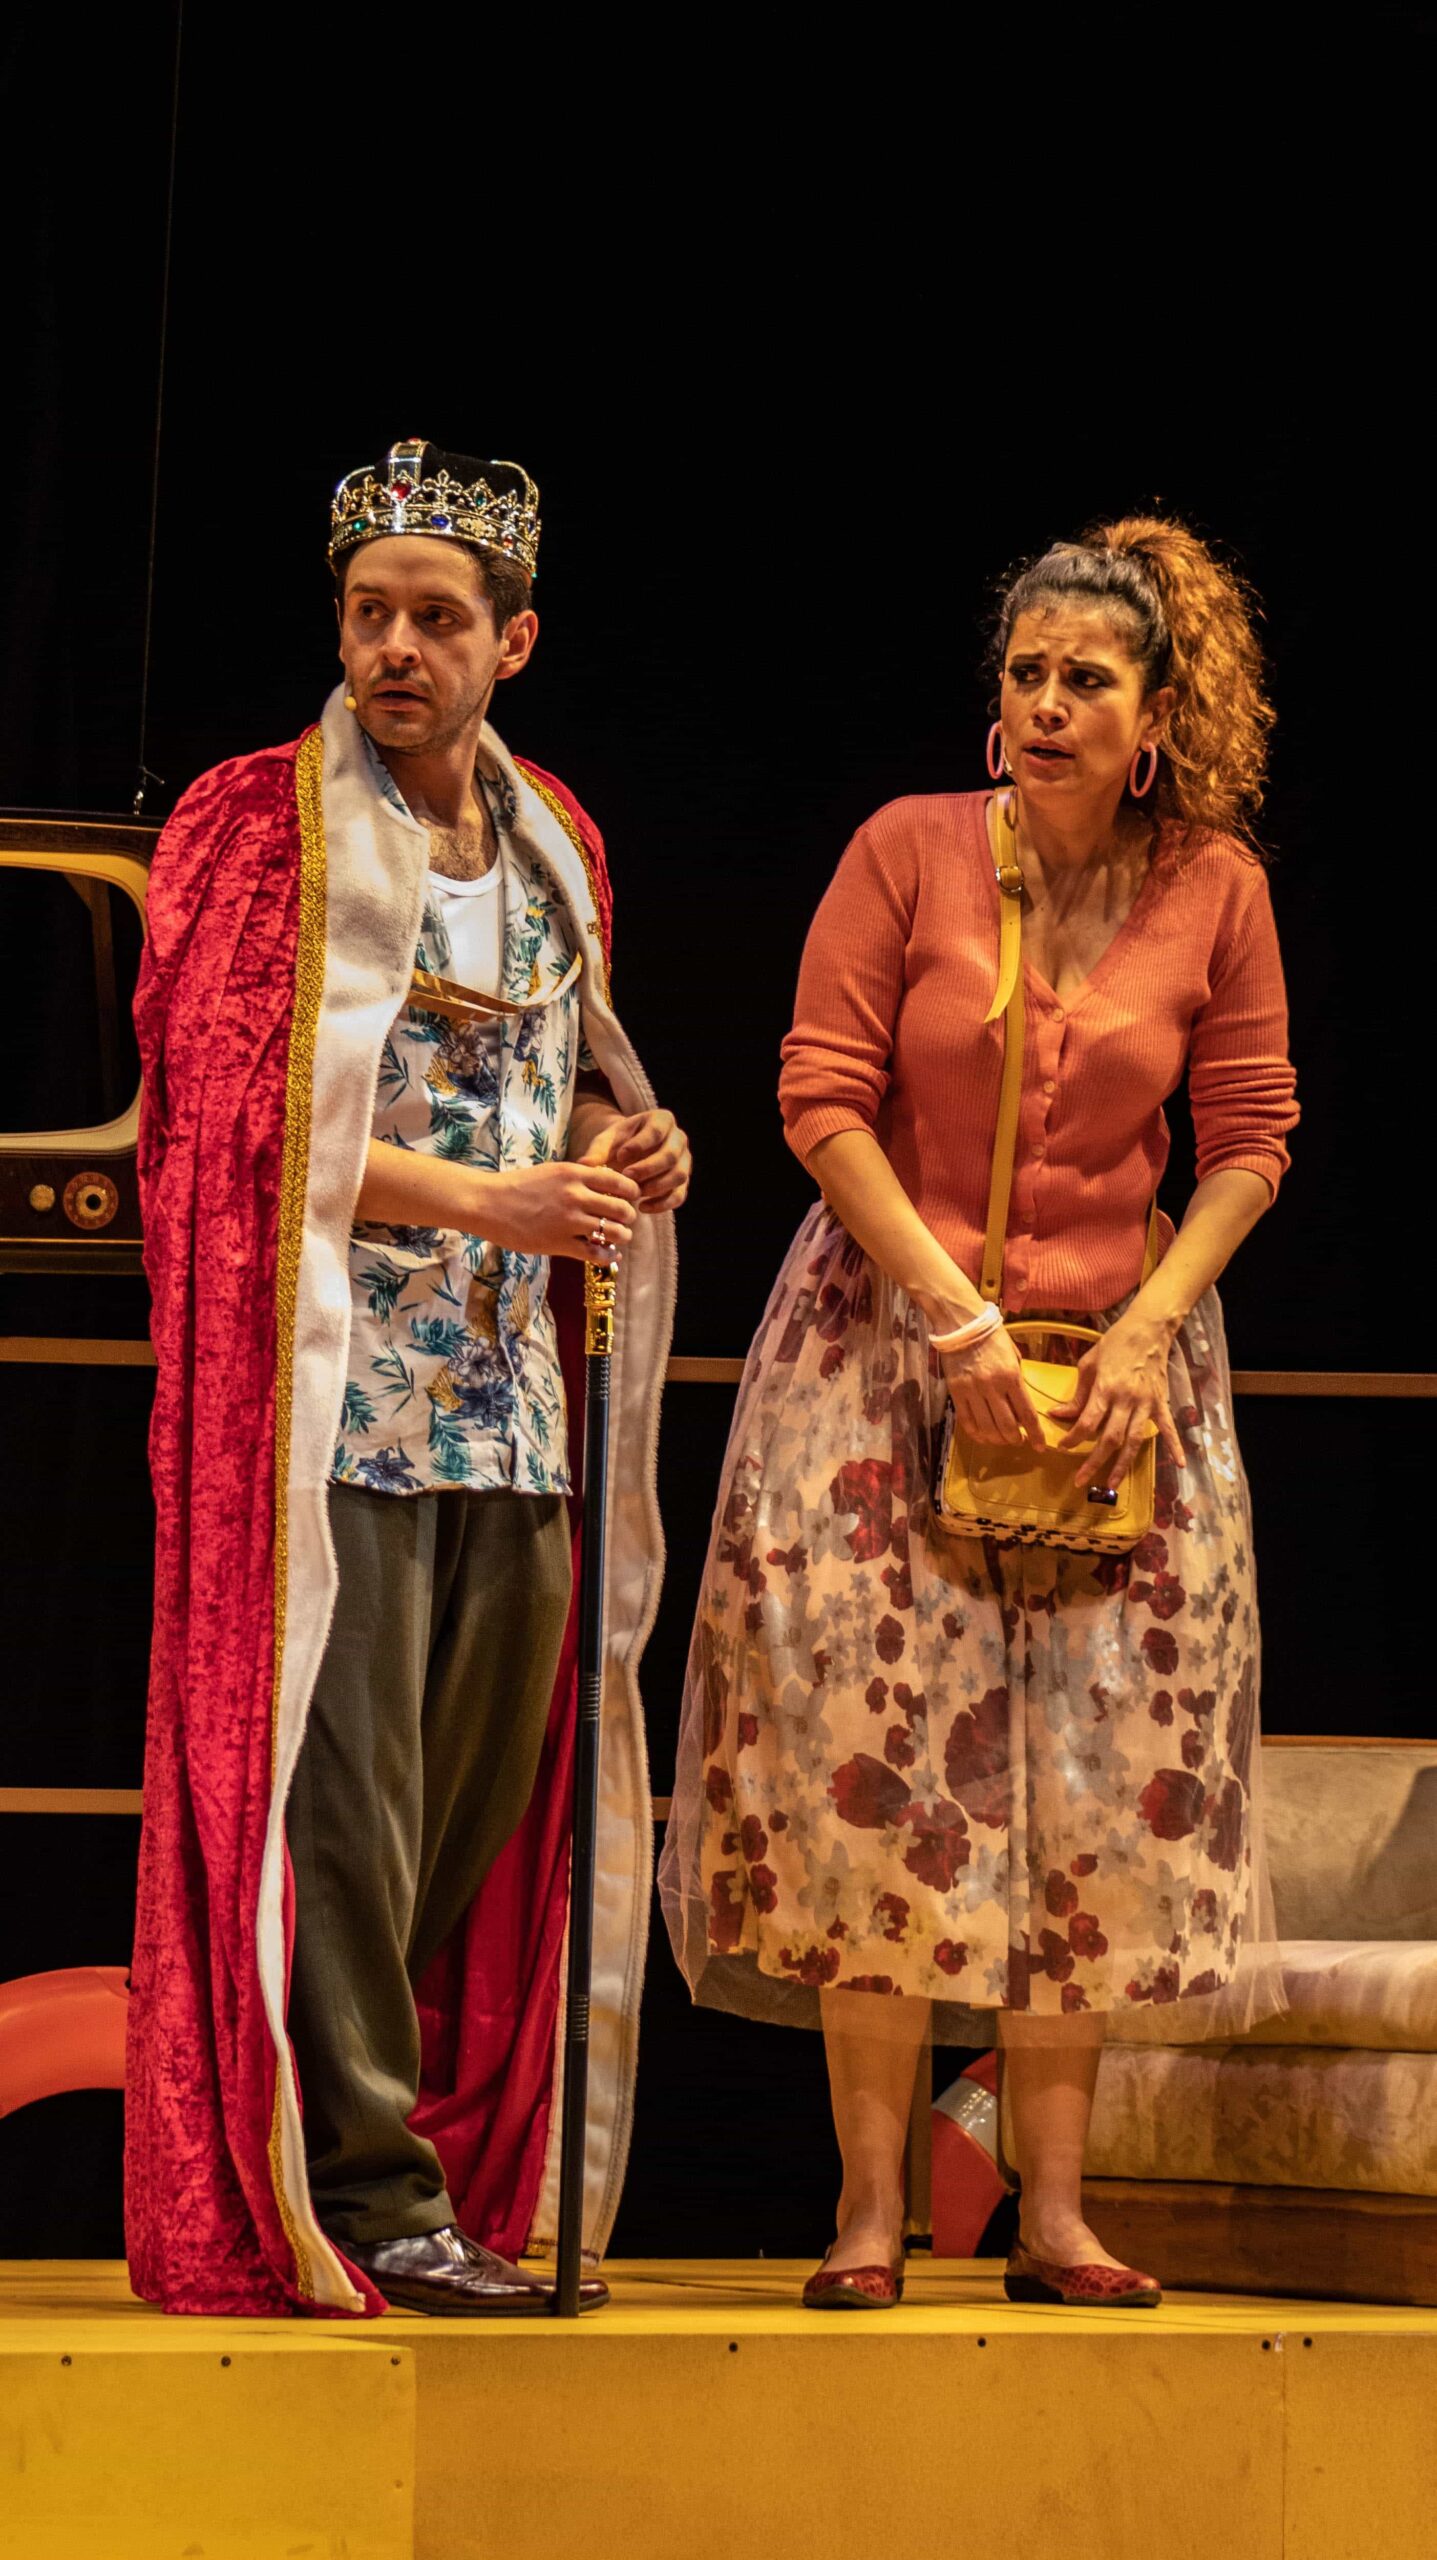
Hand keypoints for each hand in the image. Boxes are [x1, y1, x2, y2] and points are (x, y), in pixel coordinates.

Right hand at [477, 1160, 640, 1262]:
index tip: (631, 1199)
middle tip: (625, 1220)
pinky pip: (596, 1253)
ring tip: (619, 1238)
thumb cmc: (517, 1187)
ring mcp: (569, 1221)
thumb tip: (604, 1183)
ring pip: (615, 1232)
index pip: (620, 1182)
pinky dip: (608, 1256)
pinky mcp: (559, 1244)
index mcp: (575, 1174)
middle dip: (629, 1217)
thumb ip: (578, 1177)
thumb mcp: (551, 1171)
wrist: (488, 1203)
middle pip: (623, 1209)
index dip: (632, 1193)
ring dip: (623, 1237)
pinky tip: (610, 1254)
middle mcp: (576, 1196)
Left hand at [580, 1108, 690, 1212]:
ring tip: (635, 1194)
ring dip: (657, 1187)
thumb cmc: (616, 1143)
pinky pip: (679, 1195)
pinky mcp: (683, 1182)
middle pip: (671, 1155)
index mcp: (662, 1120)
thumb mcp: (605, 1142)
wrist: (627, 1154)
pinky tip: (642, 1207)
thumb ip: (597, 1151)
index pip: (657, 1130)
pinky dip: (662, 1204)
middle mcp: (678, 1139)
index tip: (620, 1156)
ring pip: (679, 1176)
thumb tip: (584, 1164)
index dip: (640, 1144)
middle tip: (627, 1178)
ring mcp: (684, 1161)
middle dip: (649, 1169)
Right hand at [941, 1322, 1046, 1449]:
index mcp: (1011, 1376)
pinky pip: (966, 1422)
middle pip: (1007, 1427)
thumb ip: (1017, 1380)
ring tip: (1002, 1439)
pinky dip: (976, 1434)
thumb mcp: (1014, 1355)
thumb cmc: (992, 1336)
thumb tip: (1019, 1404)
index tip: (1040, 1446)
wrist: (961, 1323)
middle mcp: (992, 1387)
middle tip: (1019, 1441)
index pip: (1027, 1414)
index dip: (1035, 1434)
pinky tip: (983, 1436)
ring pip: (987, 1428)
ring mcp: (972, 1391)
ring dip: (997, 1439)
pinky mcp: (956, 1392)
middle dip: (1016, 1439)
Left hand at [1051, 1310, 1185, 1489]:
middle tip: (1080, 1480)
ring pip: (1134, 1440)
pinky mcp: (1161, 1403)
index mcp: (1106, 1388)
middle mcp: (1127, 1400)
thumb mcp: (1088, 1364)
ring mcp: (1146, 1403)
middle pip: (1110, 1439)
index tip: (1062, 1447)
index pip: (1087, 1422)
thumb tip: (1059, 1415)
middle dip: (1093, 1462)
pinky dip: (1175, 1446)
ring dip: (1122, 1464)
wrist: (1147, 1329)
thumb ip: (1077, 1394)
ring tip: (1111, 1484)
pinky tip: (1180, 1465)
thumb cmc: (1115, 1344)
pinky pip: (1168, 1428)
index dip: (1073, 1438)